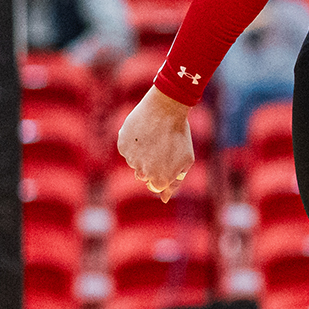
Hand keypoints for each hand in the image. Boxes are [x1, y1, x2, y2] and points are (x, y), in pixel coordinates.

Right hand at [117, 86, 195, 201]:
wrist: (165, 109)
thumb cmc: (179, 135)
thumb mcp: (185, 160)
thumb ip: (175, 183)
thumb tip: (164, 199)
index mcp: (159, 179)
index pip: (155, 186)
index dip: (163, 172)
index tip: (167, 159)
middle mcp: (142, 173)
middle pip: (144, 175)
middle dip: (152, 164)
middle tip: (161, 146)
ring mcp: (131, 159)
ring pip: (135, 162)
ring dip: (142, 153)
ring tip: (154, 137)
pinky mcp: (122, 146)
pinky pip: (127, 150)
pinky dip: (133, 144)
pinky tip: (143, 133)